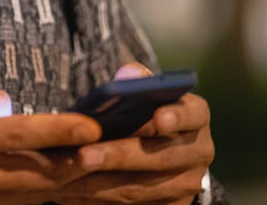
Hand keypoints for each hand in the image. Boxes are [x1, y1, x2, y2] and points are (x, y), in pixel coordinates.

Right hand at [0, 73, 103, 203]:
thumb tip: (12, 110)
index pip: (23, 134)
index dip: (62, 130)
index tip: (93, 124)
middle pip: (42, 174)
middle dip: (82, 164)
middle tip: (116, 149)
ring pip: (37, 195)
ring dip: (71, 183)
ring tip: (103, 165)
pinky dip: (44, 195)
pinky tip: (67, 184)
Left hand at [47, 63, 214, 203]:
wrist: (153, 158)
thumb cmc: (141, 116)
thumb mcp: (144, 96)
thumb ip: (136, 83)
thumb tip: (129, 74)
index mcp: (196, 117)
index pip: (192, 113)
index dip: (177, 116)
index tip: (157, 117)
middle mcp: (198, 152)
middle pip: (161, 156)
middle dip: (119, 156)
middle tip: (83, 155)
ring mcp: (187, 185)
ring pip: (142, 188)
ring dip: (101, 183)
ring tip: (67, 175)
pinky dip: (100, 200)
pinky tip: (72, 192)